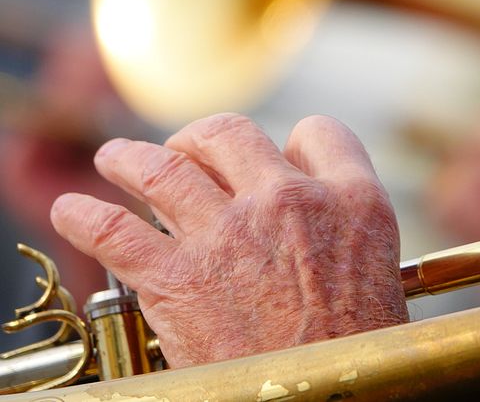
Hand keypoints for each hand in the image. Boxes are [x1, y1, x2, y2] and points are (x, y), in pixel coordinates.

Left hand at [50, 113, 406, 366]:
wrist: (325, 396)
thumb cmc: (357, 346)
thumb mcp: (377, 264)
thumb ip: (345, 221)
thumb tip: (307, 205)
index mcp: (350, 199)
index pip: (317, 133)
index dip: (295, 144)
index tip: (277, 160)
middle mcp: (287, 201)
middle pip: (230, 134)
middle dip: (199, 138)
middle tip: (184, 151)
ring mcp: (229, 235)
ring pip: (163, 168)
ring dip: (130, 158)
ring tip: (116, 157)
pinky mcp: (177, 280)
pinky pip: (115, 230)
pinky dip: (85, 217)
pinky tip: (72, 210)